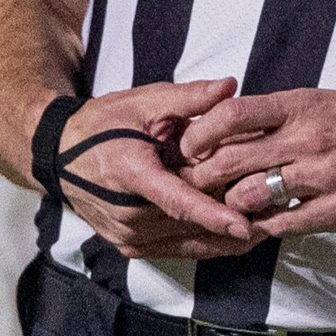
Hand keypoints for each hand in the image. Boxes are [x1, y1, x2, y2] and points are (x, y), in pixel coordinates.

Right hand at [57, 79, 260, 258]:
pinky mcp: (130, 248)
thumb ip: (189, 98)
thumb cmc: (104, 124)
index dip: (211, 215)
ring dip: (224, 238)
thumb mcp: (144, 102)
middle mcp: (126, 213)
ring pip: (187, 243)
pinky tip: (237, 236)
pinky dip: (207, 243)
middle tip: (276, 212)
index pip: (176, 201)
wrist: (59, 155)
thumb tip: (231, 85)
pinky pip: (176, 250)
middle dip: (231, 219)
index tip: (245, 225)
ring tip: (268, 227)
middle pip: (188, 223)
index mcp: (128, 173)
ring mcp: (126, 235)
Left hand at [177, 89, 335, 237]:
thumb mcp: (326, 104)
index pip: (234, 113)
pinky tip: (257, 226)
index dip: (201, 132)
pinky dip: (262, 227)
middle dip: (202, 177)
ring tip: (227, 208)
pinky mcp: (335, 210)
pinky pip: (282, 223)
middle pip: (232, 159)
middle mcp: (309, 138)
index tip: (190, 145)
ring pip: (250, 195)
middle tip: (192, 185)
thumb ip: (282, 117)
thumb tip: (230, 126)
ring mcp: (322, 177)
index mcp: (304, 106)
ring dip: (230, 206)